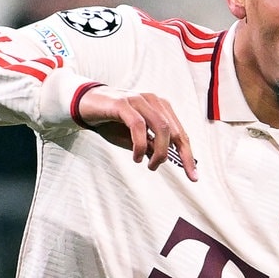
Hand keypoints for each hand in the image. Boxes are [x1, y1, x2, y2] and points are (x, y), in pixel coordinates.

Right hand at [76, 85, 197, 180]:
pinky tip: (136, 156)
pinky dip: (140, 144)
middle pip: (175, 131)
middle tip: (161, 169)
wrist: (85, 104)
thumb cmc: (112, 121)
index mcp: (161, 108)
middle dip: (178, 155)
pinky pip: (138, 125)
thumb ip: (150, 145)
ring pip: (161, 127)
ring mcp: (139, 100)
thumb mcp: (134, 138)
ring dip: (159, 151)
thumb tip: (164, 158)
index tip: (193, 176)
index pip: (181, 133)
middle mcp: (153, 101)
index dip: (188, 155)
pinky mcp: (123, 103)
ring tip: (149, 165)